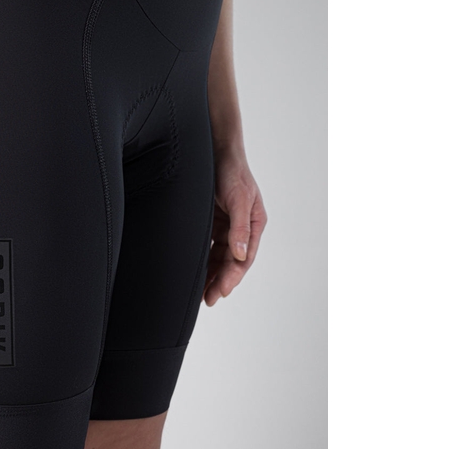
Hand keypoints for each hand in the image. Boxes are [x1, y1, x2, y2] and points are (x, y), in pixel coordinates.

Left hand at [202, 148, 267, 306]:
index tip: (221, 291)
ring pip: (218, 254)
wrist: (216, 149)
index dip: (233, 276)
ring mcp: (226, 223)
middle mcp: (241, 227)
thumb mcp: (239, 198)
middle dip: (220, 280)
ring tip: (200, 291)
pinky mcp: (212, 219)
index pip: (244, 257)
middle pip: (231, 260)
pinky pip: (208, 243)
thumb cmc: (232, 171)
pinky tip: (194, 269)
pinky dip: (202, 256)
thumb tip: (240, 255)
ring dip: (210, 272)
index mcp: (254, 224)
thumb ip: (239, 227)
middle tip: (208, 299)